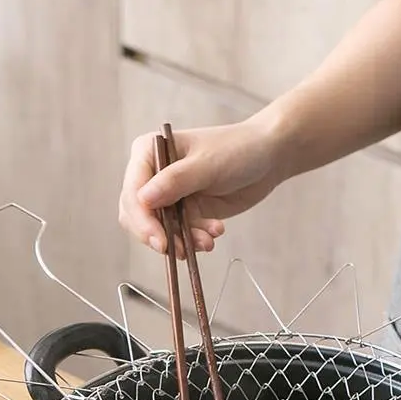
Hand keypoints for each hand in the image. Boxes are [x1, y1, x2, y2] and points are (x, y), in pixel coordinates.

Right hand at [118, 118, 282, 258]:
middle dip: (160, 236)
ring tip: (208, 241)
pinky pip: (181, 235)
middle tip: (181, 250)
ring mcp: (169, 196)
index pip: (133, 192)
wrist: (267, 158)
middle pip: (138, 217)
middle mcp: (153, 175)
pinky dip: (196, 239)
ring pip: (161, 231)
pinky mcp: (186, 212)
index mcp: (148, 153)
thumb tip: (144, 199)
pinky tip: (215, 232)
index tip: (160, 241)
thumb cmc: (237, 149)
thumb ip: (176, 181)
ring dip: (183, 241)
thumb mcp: (207, 164)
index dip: (142, 221)